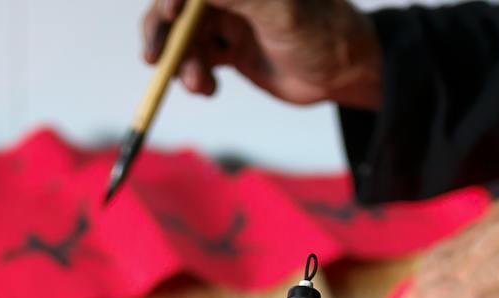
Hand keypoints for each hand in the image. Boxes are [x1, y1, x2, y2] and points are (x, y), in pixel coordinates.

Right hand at [140, 0, 381, 107]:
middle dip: (165, 34)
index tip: (169, 16)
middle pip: (178, 8)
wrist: (343, 73)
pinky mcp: (229, 47)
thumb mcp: (281, 11)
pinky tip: (208, 89)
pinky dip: (193, 76)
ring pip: (183, 37)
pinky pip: (195, 58)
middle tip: (155, 61)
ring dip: (181, 62)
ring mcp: (228, 19)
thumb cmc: (323, 33)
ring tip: (200, 85)